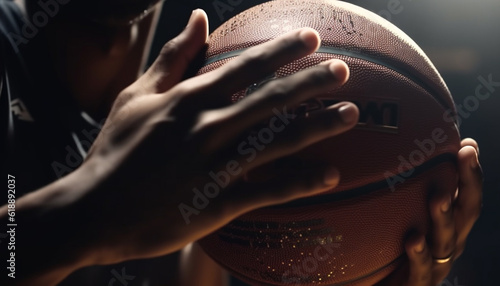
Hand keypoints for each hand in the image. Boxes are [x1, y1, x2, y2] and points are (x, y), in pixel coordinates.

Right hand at [77, 9, 358, 265]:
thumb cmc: (114, 150)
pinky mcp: (217, 202)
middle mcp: (206, 127)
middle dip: (311, 81)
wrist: (93, 210)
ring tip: (350, 114)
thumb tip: (198, 18)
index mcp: (188, 99)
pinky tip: (329, 175)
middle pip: (269, 99)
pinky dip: (299, 182)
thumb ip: (173, 58)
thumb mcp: (136, 96)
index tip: (311, 36)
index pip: (244, 67)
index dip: (281, 50)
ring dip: (317, 126)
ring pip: (276, 141)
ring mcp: (213, 165)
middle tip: (344, 70)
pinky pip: (266, 190)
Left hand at [377, 138, 482, 285]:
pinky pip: (421, 269)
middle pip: (466, 212)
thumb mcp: (401, 218)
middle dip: (468, 183)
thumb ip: (404, 194)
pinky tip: (413, 238)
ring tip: (440, 196)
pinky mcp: (418, 283)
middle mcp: (447, 243)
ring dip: (444, 216)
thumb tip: (391, 154)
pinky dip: (419, 253)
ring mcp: (435, 264)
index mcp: (448, 226)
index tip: (468, 145)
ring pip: (446, 239)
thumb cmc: (394, 250)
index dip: (470, 172)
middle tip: (465, 155)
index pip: (465, 196)